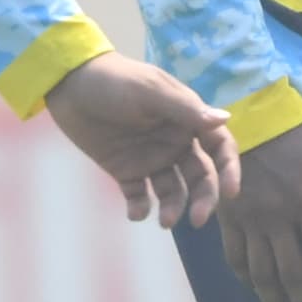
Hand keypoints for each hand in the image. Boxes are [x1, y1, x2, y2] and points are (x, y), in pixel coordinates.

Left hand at [43, 52, 241, 227]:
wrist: (69, 85)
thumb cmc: (114, 80)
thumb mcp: (150, 91)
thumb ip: (185, 109)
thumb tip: (225, 119)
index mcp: (186, 119)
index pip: (218, 146)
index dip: (229, 169)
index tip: (231, 193)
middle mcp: (174, 142)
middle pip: (200, 176)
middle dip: (203, 198)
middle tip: (197, 219)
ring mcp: (151, 158)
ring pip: (172, 191)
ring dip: (173, 207)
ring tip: (164, 221)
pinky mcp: (126, 171)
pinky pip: (139, 196)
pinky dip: (141, 208)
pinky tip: (137, 213)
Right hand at [219, 122, 301, 301]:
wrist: (253, 111)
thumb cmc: (300, 134)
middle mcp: (280, 219)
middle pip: (293, 275)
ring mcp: (251, 219)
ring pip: (262, 273)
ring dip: (274, 301)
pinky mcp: (228, 216)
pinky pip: (234, 256)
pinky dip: (245, 278)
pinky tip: (255, 290)